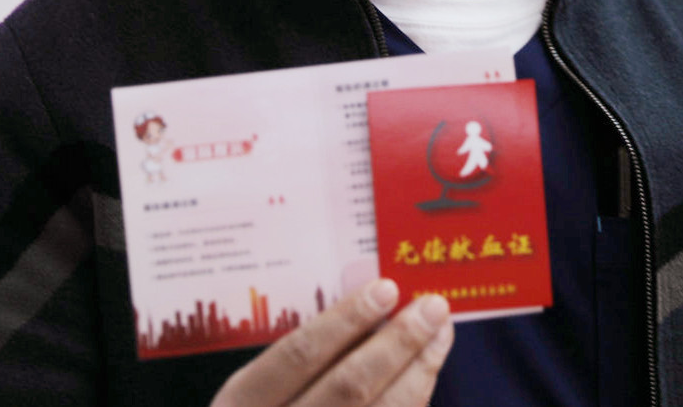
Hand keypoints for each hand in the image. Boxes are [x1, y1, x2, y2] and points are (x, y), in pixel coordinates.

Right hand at [211, 279, 453, 406]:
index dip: (345, 320)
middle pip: (349, 386)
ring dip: (419, 372)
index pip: (299, 355)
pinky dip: (413, 402)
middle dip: (398, 342)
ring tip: (441, 334)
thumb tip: (368, 311)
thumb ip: (299, 359)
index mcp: (241, 405)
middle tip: (433, 306)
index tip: (386, 287)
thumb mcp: (256, 392)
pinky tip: (424, 376)